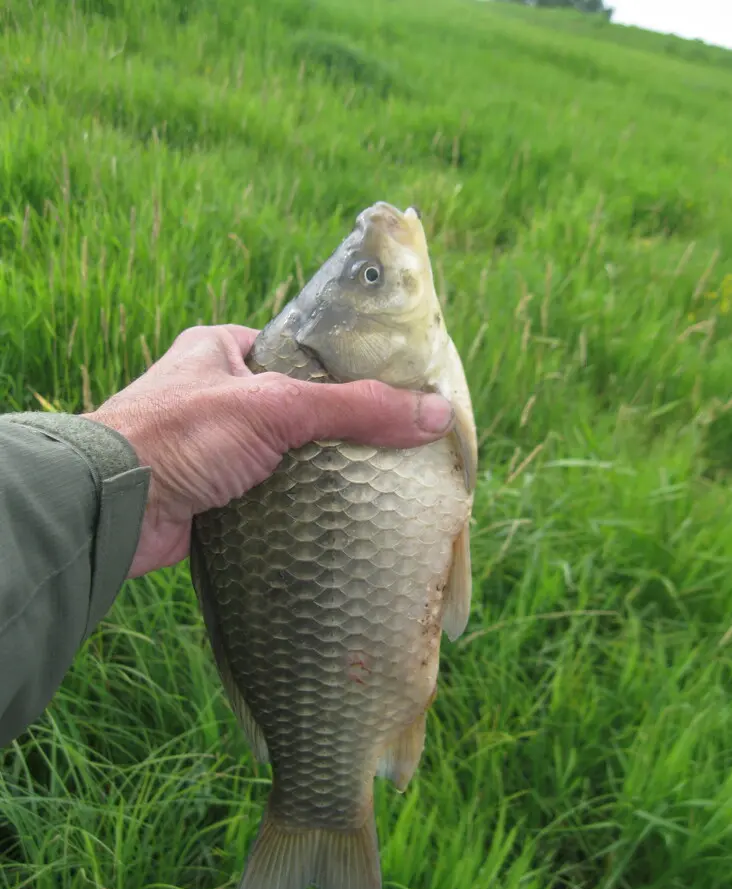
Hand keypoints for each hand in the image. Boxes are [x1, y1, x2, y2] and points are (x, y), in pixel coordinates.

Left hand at [84, 324, 455, 577]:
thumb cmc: (182, 434)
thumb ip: (354, 408)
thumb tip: (435, 414)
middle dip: (335, 428)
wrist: (112, 507)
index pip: (299, 351)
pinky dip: (293, 503)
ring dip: (316, 470)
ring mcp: (212, 446)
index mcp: (221, 348)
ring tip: (373, 480)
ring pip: (283, 453)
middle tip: (389, 442)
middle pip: (297, 406)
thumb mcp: (276, 407)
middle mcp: (215, 392)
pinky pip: (266, 493)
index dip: (345, 370)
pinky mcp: (211, 493)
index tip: (391, 391)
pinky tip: (331, 514)